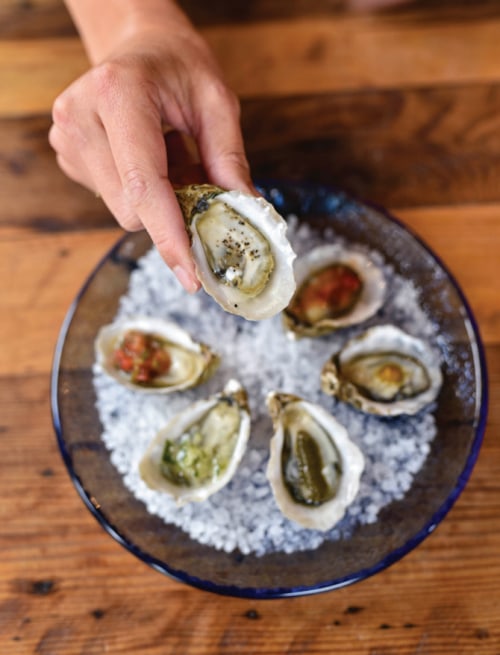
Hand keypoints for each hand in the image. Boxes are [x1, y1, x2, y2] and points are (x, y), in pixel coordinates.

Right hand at [49, 19, 253, 292]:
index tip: (191, 275)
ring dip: (157, 201)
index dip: (169, 236)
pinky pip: (114, 200)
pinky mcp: (67, 155)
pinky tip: (147, 158)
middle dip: (171, 212)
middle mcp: (81, 118)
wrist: (137, 45)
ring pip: (123, 211)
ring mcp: (67, 138)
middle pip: (132, 210)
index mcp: (119, 95)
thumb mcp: (217, 101)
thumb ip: (229, 159)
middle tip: (194, 178)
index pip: (144, 185)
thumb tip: (245, 215)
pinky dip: (140, 193)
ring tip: (166, 155)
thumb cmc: (177, 65)